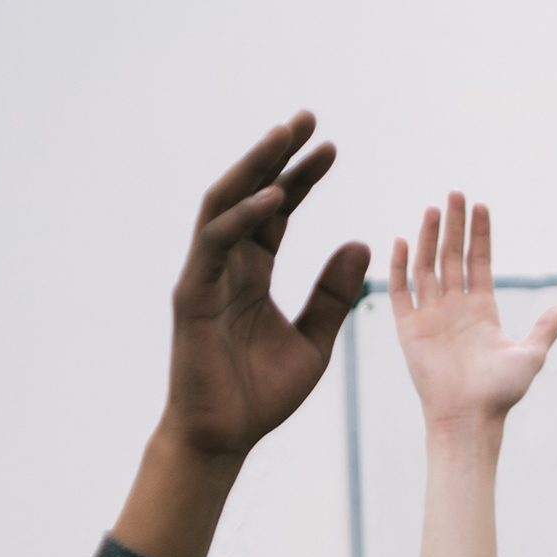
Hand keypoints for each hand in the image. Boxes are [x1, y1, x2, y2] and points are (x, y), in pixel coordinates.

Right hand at [155, 114, 372, 470]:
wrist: (226, 438)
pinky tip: (275, 198)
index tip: (331, 148)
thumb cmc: (262, 394)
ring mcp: (206, 274)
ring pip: (226, 204)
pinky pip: (218, 244)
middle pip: (251, 194)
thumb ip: (335, 294)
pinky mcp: (192, 293)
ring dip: (255, 168)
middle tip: (307, 118)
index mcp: (254, 271)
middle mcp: (227, 264)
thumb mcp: (315, 341)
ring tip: (285, 136)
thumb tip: (365, 243)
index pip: (278, 210)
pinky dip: (244, 218)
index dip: (302, 177)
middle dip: (277, 155)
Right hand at [392, 194, 556, 437]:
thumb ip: (546, 329)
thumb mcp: (531, 355)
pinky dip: (400, 267)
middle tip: (455, 194)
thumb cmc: (501, 393)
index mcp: (482, 310)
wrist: (470, 419)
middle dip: (453, 226)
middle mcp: (455, 308)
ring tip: (433, 209)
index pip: (479, 262)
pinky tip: (403, 241)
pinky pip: (401, 292)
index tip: (480, 206)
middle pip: (451, 257)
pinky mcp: (409, 329)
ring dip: (429, 238)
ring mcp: (431, 316)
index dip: (479, 235)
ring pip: (426, 267)